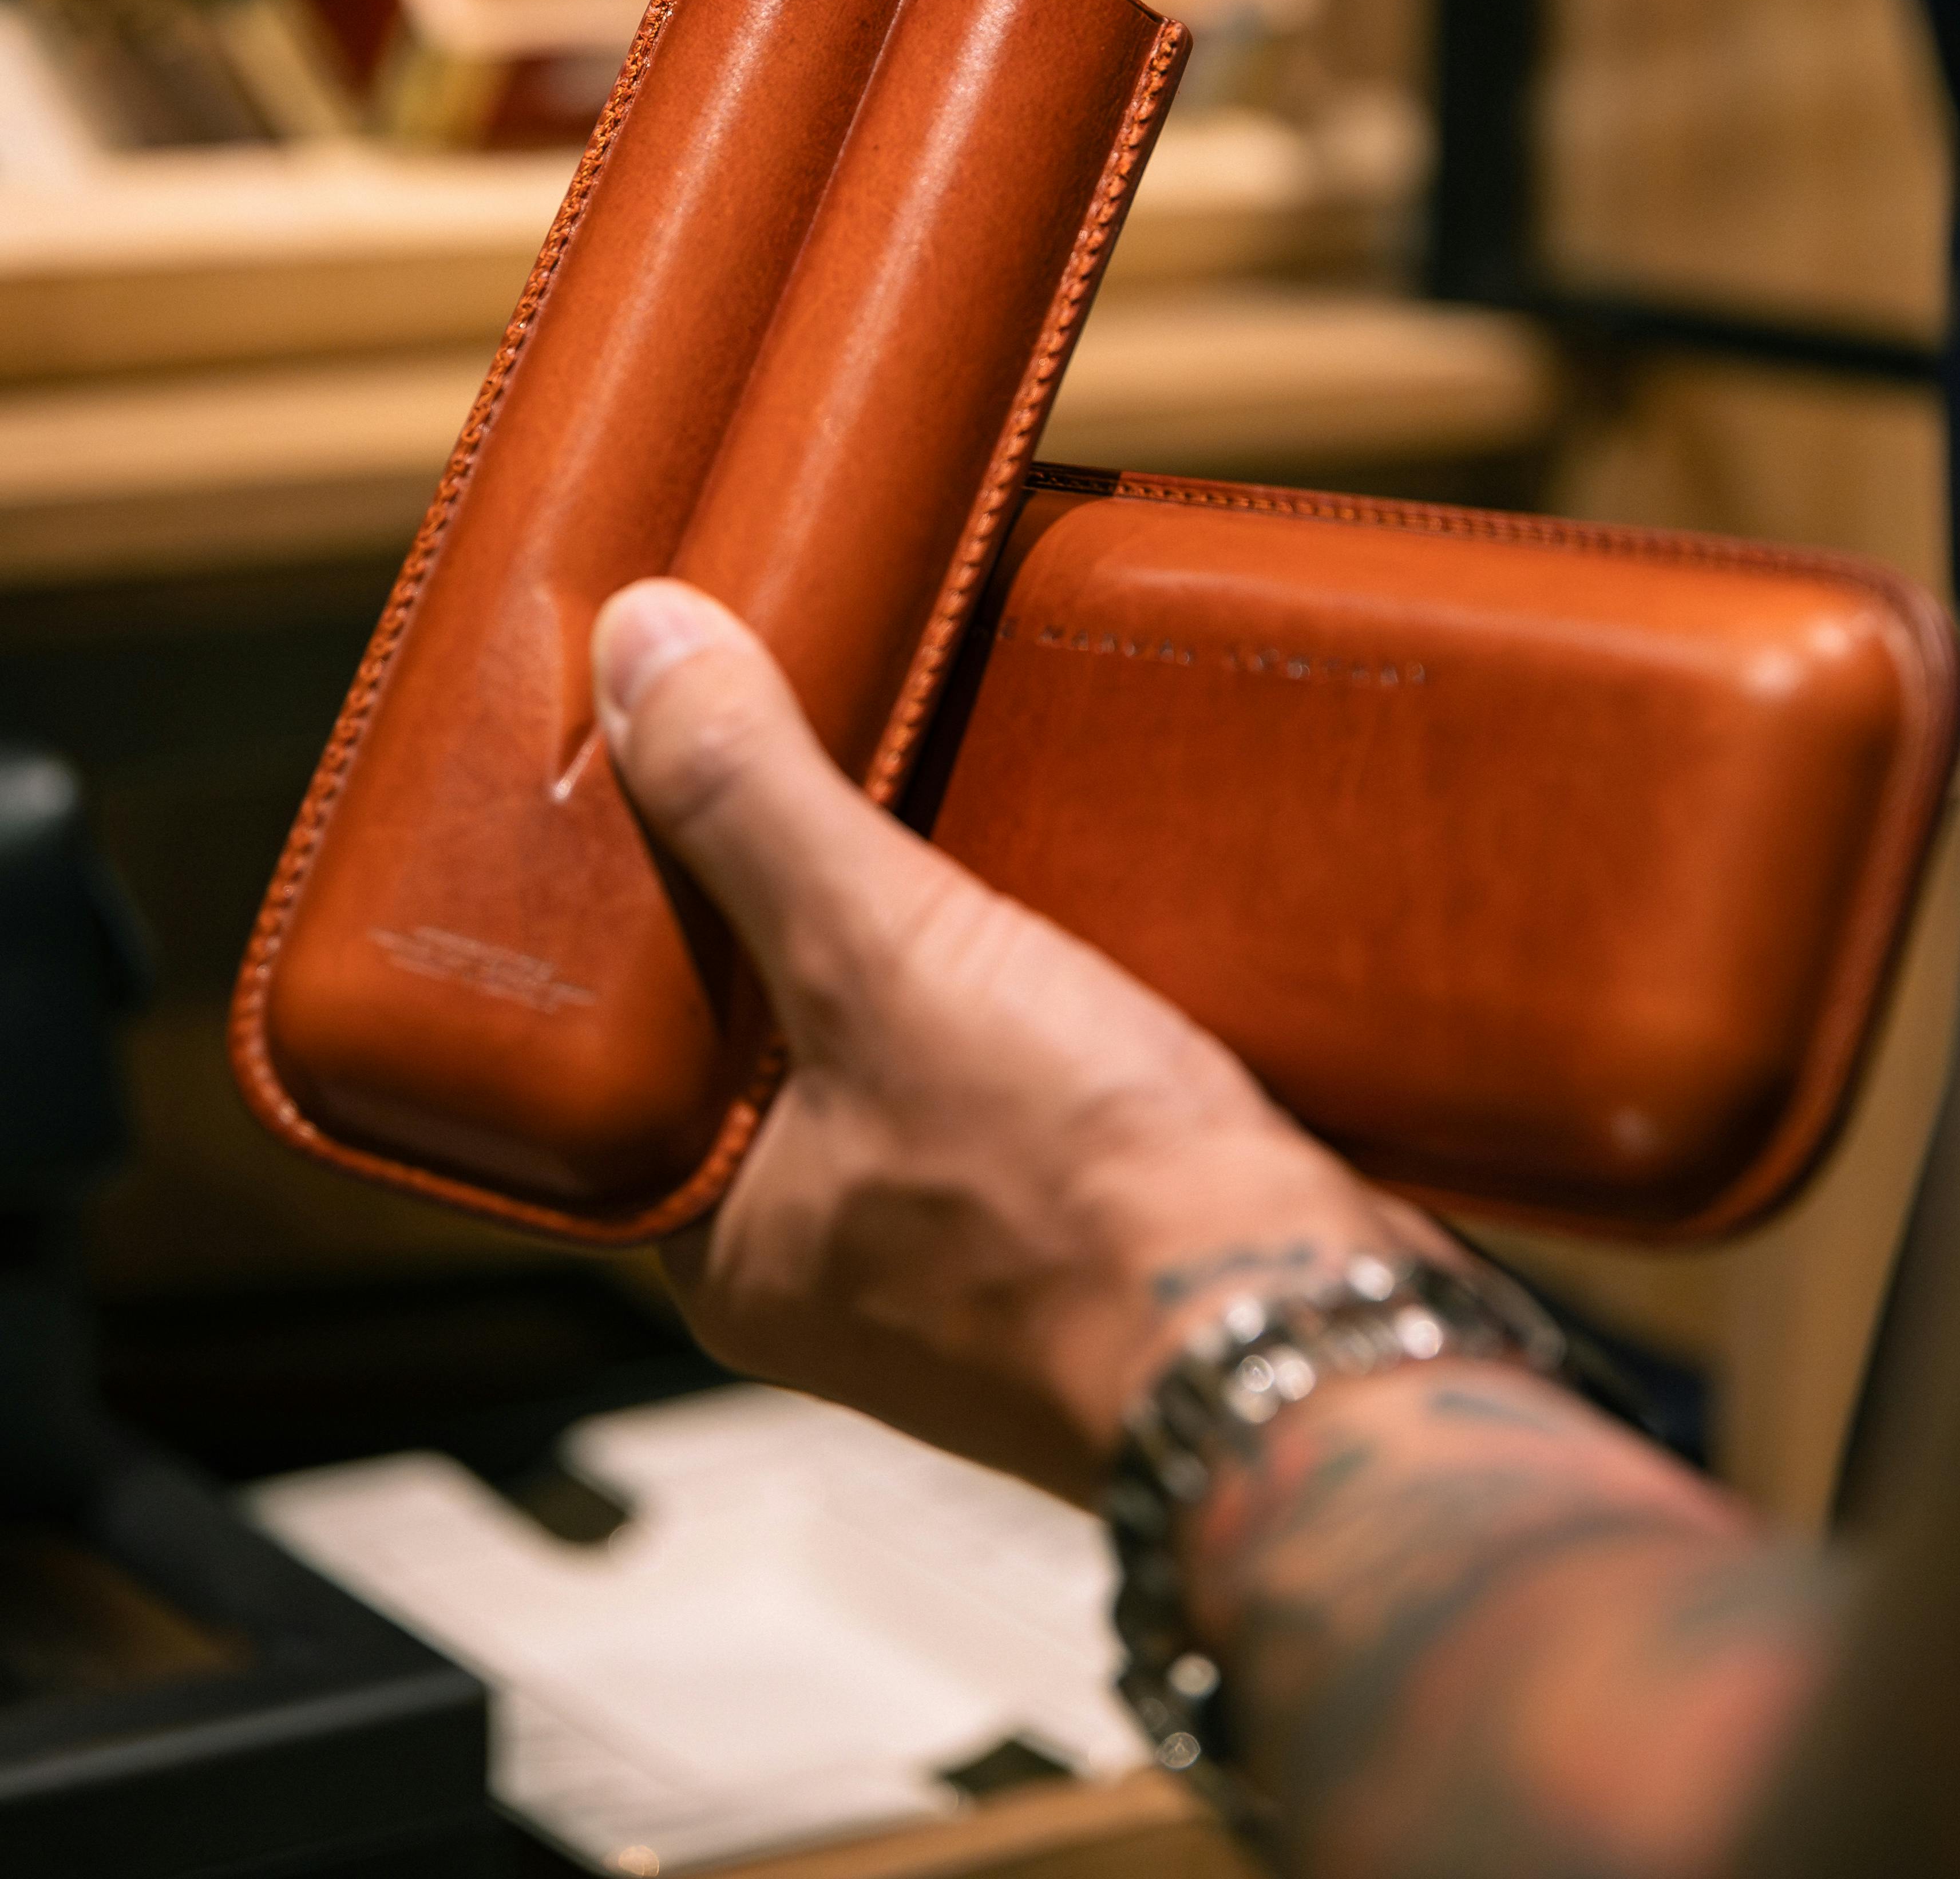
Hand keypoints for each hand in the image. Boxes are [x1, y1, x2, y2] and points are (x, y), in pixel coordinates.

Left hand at [595, 578, 1409, 1501]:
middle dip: (812, 888)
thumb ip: (753, 805)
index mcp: (732, 1244)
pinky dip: (1047, 973)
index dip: (648, 900)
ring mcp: (977, 1249)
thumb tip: (636, 642)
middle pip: (785, 1029)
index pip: (640, 1046)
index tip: (670, 758)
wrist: (1304, 1336)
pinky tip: (1075, 874)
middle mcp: (838, 1260)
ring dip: (943, 927)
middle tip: (819, 729)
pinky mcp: (1103, 1216)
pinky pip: (1038, 1065)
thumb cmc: (1075, 1206)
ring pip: (923, 1040)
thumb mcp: (879, 960)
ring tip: (953, 773)